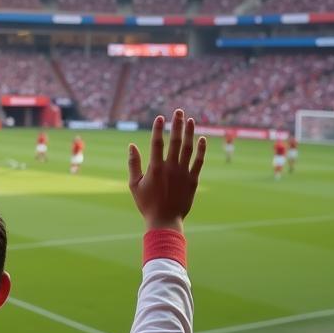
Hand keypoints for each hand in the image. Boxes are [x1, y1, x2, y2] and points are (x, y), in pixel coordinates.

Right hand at [128, 109, 206, 230]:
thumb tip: (131, 146)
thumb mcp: (134, 184)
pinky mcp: (193, 180)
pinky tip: (202, 139)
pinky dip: (201, 149)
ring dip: (189, 133)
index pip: (157, 143)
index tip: (160, 117)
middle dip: (177, 124)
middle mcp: (171, 167)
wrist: (165, 221)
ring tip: (190, 120)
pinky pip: (199, 161)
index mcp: (155, 168)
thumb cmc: (147, 204)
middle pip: (175, 141)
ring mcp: (183, 173)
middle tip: (179, 111)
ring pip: (188, 148)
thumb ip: (133, 164)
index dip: (158, 128)